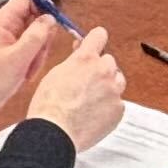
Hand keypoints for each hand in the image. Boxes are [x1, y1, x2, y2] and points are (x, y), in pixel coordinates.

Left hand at [0, 0, 57, 121]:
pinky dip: (35, 60)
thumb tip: (51, 18)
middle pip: (36, 17)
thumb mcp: (16, 58)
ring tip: (30, 67)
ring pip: (38, 35)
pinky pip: (34, 49)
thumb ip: (35, 37)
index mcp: (4, 22)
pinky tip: (27, 73)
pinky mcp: (16, 53)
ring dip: (39, 51)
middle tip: (38, 53)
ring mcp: (13, 40)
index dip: (43, 5)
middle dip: (43, 35)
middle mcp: (9, 27)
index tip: (53, 22)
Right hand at [25, 25, 126, 150]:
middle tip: (86, 81)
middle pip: (109, 61)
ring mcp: (113, 90)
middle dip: (99, 68)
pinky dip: (109, 106)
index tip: (95, 44)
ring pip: (117, 80)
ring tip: (90, 99)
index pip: (99, 35)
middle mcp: (103, 71)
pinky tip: (94, 114)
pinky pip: (117, 102)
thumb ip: (74, 60)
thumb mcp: (56, 73)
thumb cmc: (49, 104)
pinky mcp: (119, 109)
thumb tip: (80, 49)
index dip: (96, 39)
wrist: (55, 132)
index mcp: (86, 58)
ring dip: (108, 85)